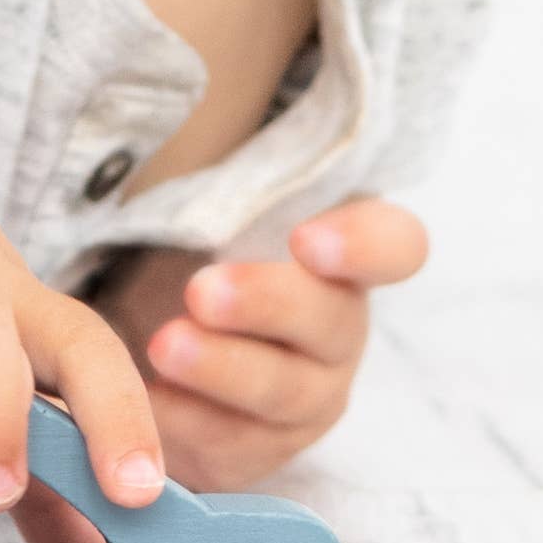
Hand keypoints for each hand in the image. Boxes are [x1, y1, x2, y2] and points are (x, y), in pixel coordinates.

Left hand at [86, 196, 430, 496]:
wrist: (152, 331)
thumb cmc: (194, 249)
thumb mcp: (215, 200)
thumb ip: (227, 166)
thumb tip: (190, 91)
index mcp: (346, 257)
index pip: (395, 246)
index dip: (363, 245)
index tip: (305, 239)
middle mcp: (339, 329)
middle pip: (328, 321)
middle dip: (265, 305)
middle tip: (201, 291)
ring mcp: (309, 397)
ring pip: (282, 391)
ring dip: (222, 369)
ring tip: (163, 347)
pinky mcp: (263, 452)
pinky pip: (235, 445)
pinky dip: (189, 423)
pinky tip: (147, 405)